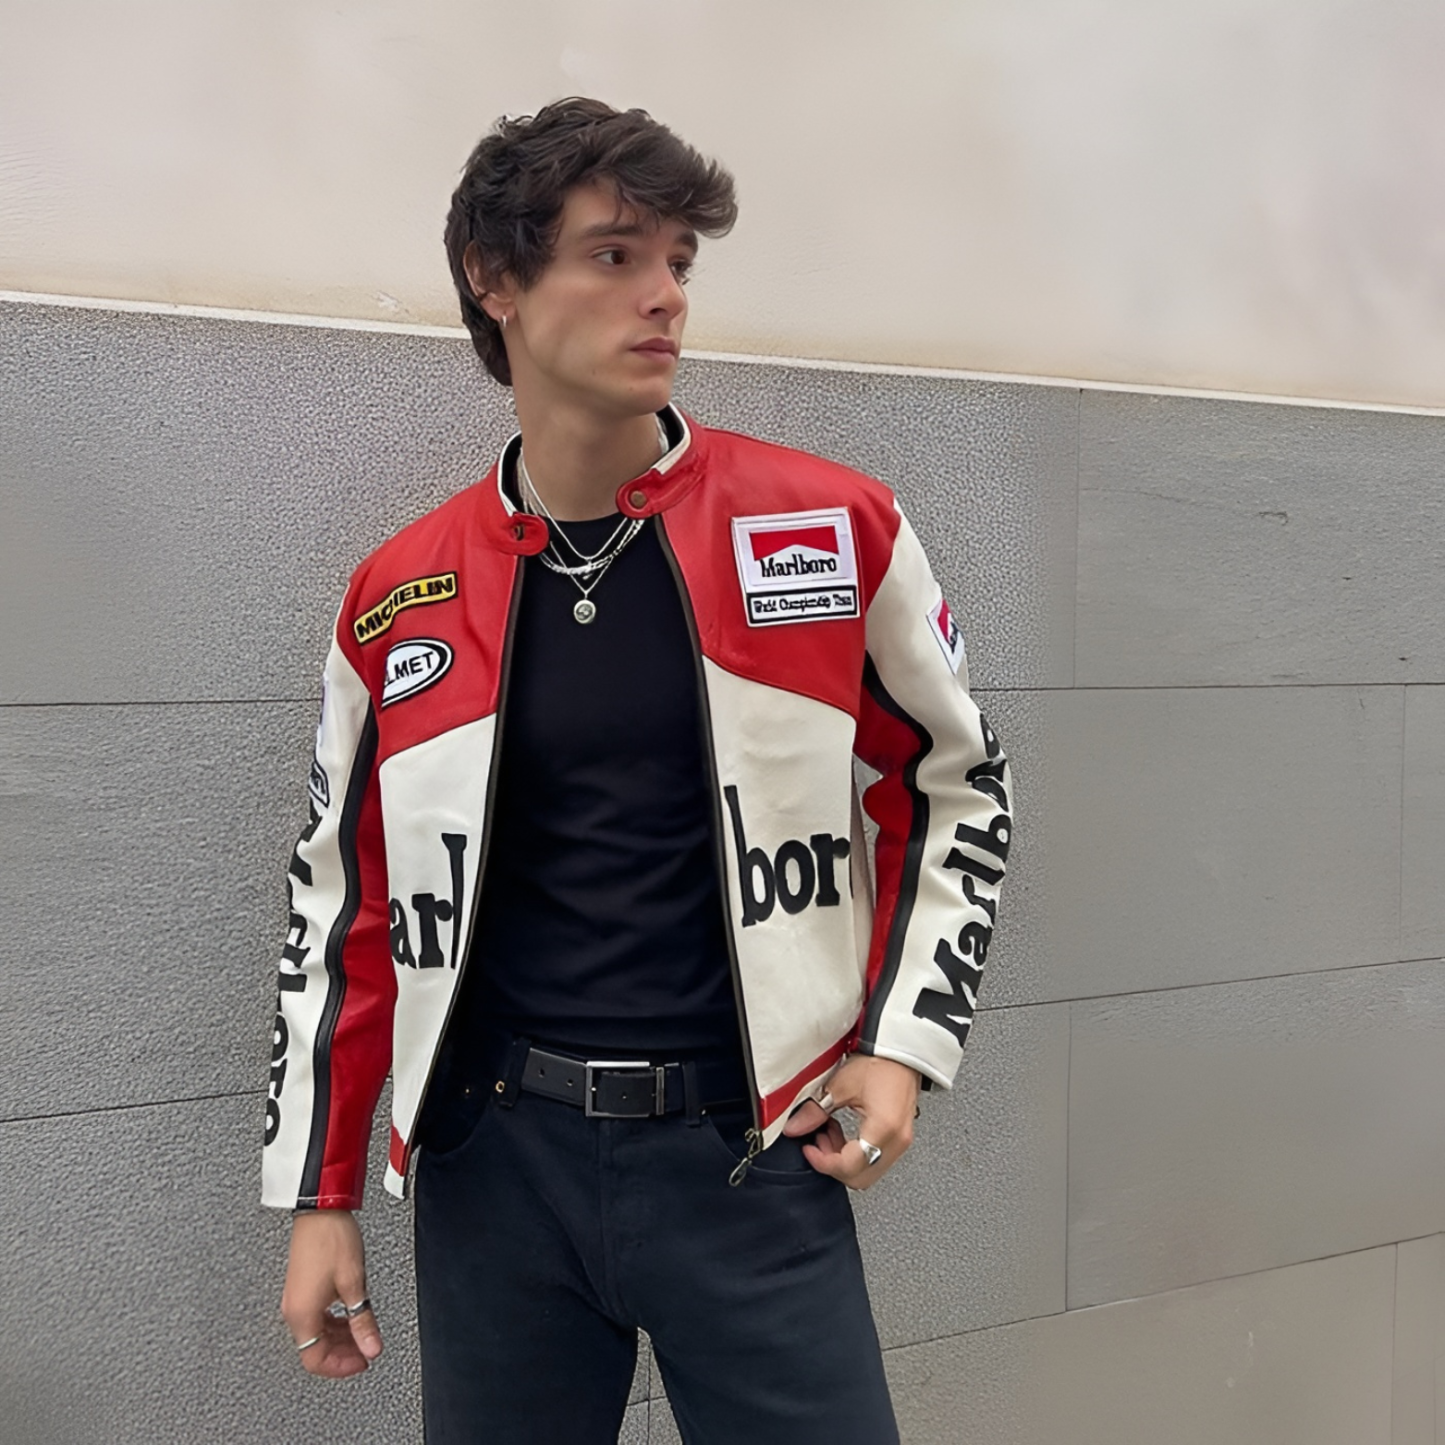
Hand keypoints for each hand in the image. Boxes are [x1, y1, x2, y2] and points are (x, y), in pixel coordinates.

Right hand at [281, 1209, 382, 1377]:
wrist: (320, 1211)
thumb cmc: (332, 1239)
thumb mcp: (354, 1283)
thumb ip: (363, 1320)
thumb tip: (371, 1346)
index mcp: (302, 1314)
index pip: (315, 1360)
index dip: (341, 1367)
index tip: (363, 1361)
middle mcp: (294, 1310)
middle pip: (314, 1348)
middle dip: (343, 1353)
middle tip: (366, 1349)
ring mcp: (295, 1298)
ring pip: (316, 1332)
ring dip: (339, 1337)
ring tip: (362, 1332)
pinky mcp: (301, 1286)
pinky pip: (315, 1315)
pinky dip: (334, 1322)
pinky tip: (350, 1315)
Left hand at [782, 1054, 919, 1189]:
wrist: (901, 1050)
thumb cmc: (880, 1061)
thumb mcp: (840, 1085)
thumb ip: (815, 1111)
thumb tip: (796, 1127)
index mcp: (882, 1129)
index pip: (849, 1167)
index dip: (823, 1162)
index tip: (808, 1150)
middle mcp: (896, 1140)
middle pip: (860, 1177)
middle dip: (833, 1164)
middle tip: (818, 1142)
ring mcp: (901, 1140)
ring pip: (868, 1171)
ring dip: (844, 1160)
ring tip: (829, 1132)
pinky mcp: (901, 1136)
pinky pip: (876, 1158)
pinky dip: (856, 1153)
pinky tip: (844, 1132)